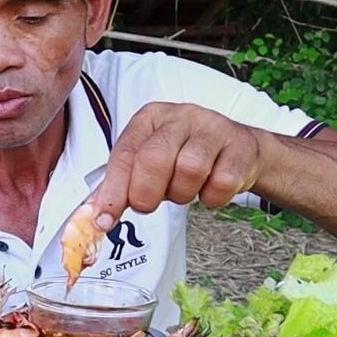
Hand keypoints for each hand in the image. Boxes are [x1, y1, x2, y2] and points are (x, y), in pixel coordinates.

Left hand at [91, 102, 264, 228]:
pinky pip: (222, 183)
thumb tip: (94, 217)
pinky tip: (211, 188)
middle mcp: (180, 116)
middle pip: (154, 159)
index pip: (125, 154)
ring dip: (183, 193)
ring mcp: (214, 127)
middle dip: (147, 193)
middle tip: (150, 203)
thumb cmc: (185, 157)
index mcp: (150, 118)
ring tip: (184, 189)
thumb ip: (120, 187)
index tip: (105, 220)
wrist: (241, 151)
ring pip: (189, 170)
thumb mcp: (148, 163)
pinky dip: (212, 197)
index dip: (114, 190)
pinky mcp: (242, 146)